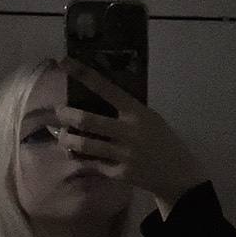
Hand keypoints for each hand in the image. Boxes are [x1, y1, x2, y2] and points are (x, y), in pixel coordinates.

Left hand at [56, 55, 208, 204]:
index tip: (64, 61)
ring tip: (62, 136)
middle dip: (66, 115)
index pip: (106, 88)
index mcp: (137, 112)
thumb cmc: (163, 141)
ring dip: (68, 139)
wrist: (178, 175)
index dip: (84, 74)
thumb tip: (96, 99)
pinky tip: (73, 155)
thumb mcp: (150, 118)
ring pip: (85, 145)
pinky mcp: (119, 173)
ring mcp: (123, 154)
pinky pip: (92, 164)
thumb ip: (127, 110)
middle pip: (87, 120)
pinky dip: (79, 159)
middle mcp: (128, 131)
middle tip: (58, 112)